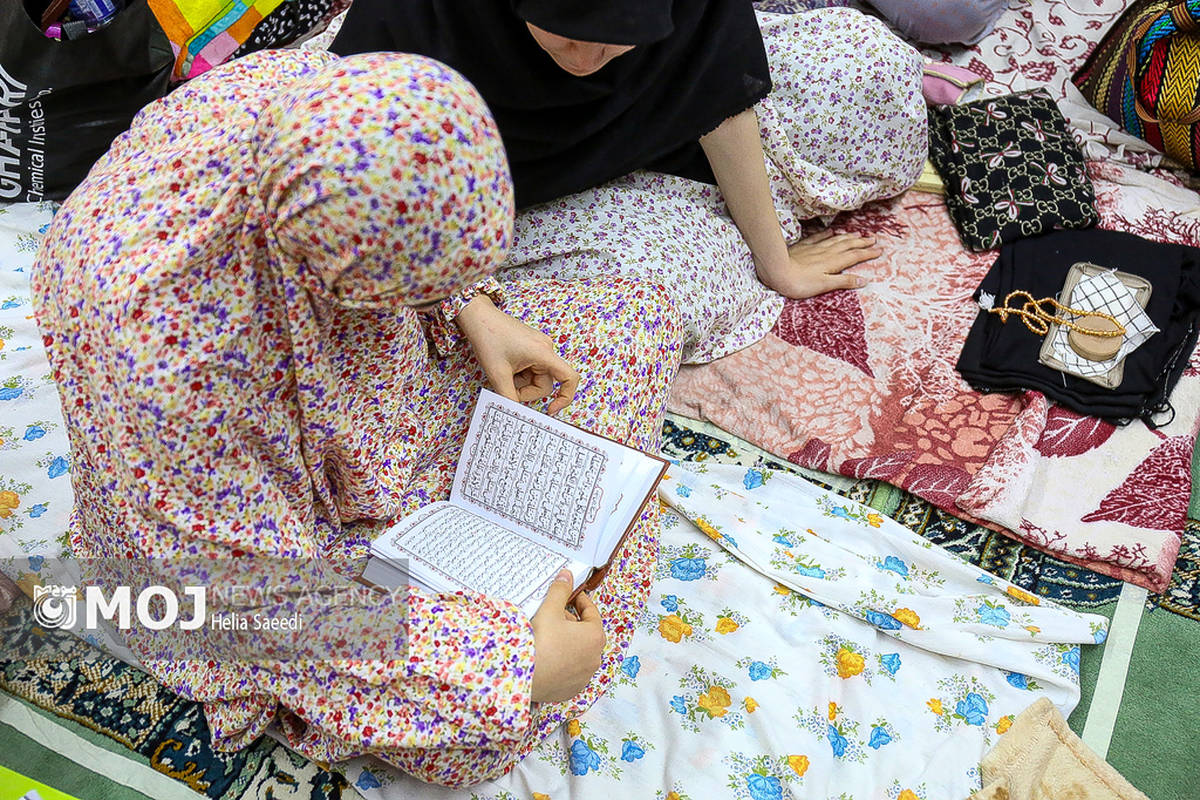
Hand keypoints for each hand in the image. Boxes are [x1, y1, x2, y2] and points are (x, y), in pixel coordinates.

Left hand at [456, 296, 579, 413]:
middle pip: (545, 383)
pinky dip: (519, 375)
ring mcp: (539, 348)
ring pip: (536, 378)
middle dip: (526, 391)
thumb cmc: (488, 338)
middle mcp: (545, 349)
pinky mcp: (532, 349)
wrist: (478, 317)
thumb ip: (508, 397)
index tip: (551, 409)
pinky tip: (505, 367)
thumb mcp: (497, 374)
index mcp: (543, 353)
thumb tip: (515, 414)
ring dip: (520, 383)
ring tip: (503, 373)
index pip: (569, 378)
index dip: (565, 397)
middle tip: (506, 388)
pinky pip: (531, 370)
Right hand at [530, 570, 605, 703]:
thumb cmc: (540, 642)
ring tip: (550, 635)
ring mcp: (584, 676)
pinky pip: (571, 670)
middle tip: (556, 614)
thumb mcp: (550, 610)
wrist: (523, 676)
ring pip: (579, 652)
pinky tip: (549, 655)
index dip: (581, 601)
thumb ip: (560, 590)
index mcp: (595, 637)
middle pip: (586, 633)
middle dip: (572, 622)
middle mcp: (594, 658)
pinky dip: (563, 661)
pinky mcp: (571, 689)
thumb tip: (567, 575)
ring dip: (569, 642)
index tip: (573, 595)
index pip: (592, 613)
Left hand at [755, 231, 881, 298]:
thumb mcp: (824, 285)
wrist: (777, 271)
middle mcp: (827, 252)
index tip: (879, 250)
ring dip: (848, 237)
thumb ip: (844, 282)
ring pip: (835, 240)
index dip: (868, 253)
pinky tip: (831, 232)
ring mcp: (815, 248)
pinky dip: (827, 234)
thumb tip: (864, 280)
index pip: (855, 256)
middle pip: (848, 245)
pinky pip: (819, 238)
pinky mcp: (803, 247)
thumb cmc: (800, 283)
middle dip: (861, 242)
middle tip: (873, 239)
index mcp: (833, 262)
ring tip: (857, 234)